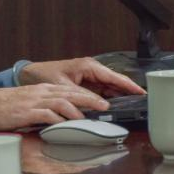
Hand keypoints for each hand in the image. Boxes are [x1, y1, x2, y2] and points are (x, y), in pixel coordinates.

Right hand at [0, 83, 109, 129]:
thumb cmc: (5, 106)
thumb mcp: (28, 102)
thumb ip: (45, 107)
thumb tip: (61, 117)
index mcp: (43, 89)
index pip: (70, 90)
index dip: (87, 95)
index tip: (101, 102)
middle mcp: (41, 92)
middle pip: (71, 93)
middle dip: (90, 99)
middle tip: (105, 106)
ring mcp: (35, 101)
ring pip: (63, 102)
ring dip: (78, 111)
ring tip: (90, 119)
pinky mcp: (27, 111)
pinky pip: (47, 114)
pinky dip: (59, 120)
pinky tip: (68, 126)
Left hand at [18, 57, 145, 97]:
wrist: (30, 75)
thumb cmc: (44, 75)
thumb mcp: (63, 87)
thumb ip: (82, 96)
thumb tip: (99, 105)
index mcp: (88, 66)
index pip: (114, 77)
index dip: (129, 85)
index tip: (142, 92)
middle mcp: (91, 70)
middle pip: (115, 82)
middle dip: (128, 91)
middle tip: (142, 103)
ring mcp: (89, 77)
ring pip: (109, 88)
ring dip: (119, 96)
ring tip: (133, 106)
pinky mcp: (85, 84)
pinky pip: (101, 92)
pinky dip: (109, 98)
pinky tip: (115, 107)